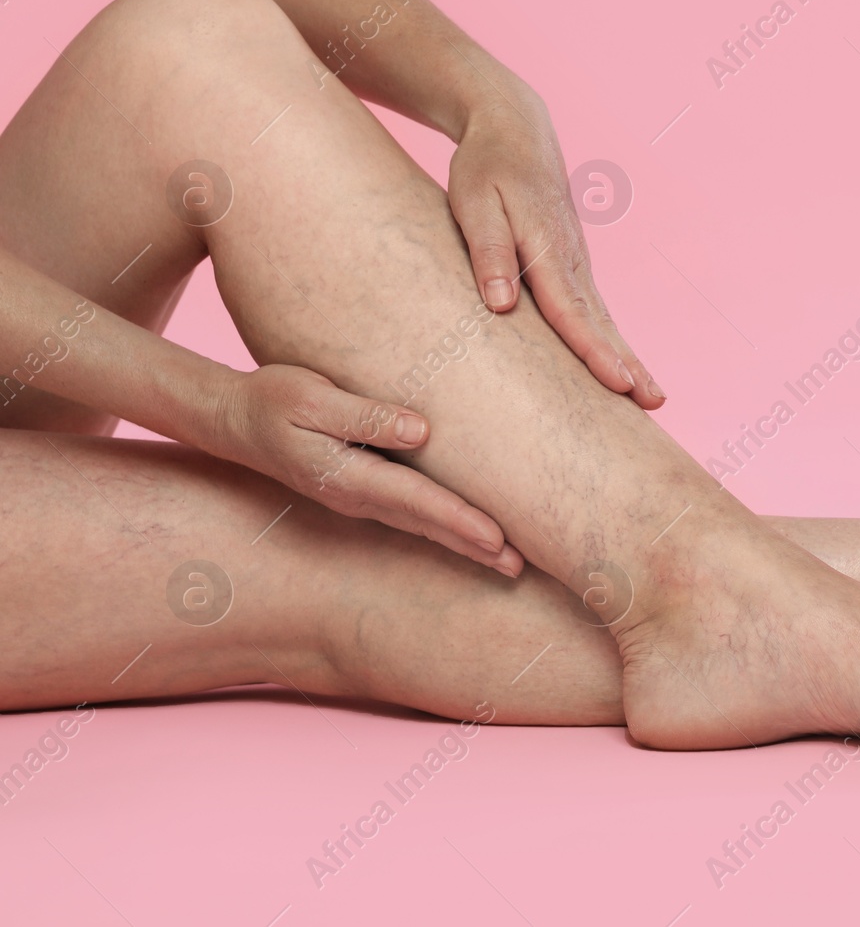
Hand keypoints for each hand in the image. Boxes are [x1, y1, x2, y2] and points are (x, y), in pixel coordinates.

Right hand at [212, 364, 523, 575]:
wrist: (233, 420)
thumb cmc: (272, 400)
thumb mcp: (311, 398)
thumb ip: (364, 416)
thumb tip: (419, 431)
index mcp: (349, 477)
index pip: (418, 502)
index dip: (460, 520)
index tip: (498, 540)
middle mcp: (359, 496)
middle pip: (429, 524)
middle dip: (475, 547)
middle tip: (520, 568)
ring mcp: (361, 497)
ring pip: (423, 524)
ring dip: (466, 544)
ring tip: (509, 561)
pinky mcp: (365, 488)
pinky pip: (413, 513)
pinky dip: (445, 526)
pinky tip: (471, 535)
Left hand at [447, 89, 664, 409]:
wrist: (516, 130)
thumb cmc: (487, 167)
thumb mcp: (475, 203)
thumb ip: (490, 254)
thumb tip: (503, 305)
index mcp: (547, 249)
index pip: (571, 311)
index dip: (593, 350)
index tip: (618, 383)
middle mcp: (572, 261)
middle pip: (601, 323)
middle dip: (629, 364)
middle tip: (655, 403)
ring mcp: (578, 265)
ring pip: (605, 320)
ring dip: (630, 359)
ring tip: (652, 398)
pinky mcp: (574, 267)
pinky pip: (596, 312)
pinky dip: (614, 342)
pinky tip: (624, 368)